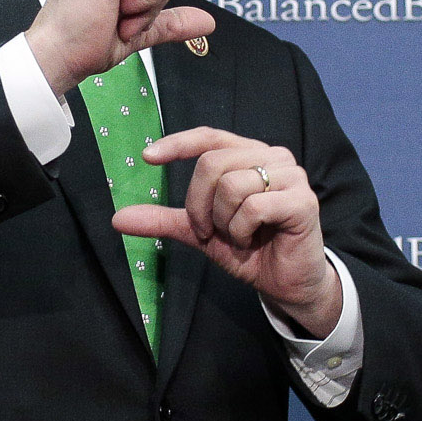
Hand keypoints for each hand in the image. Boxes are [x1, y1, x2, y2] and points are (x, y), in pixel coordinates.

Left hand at [114, 128, 341, 334]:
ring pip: (231, 185)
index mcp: (249, 155)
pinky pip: (253, 207)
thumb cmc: (249, 250)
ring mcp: (291, 176)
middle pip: (212, 164)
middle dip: (198, 205)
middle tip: (208, 232)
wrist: (285, 283)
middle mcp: (273, 157)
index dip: (178, 143)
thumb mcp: (200, 233)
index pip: (209, 137)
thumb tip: (118, 218)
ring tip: (237, 236)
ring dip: (223, 222)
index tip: (147, 156)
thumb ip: (166, 220)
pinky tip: (252, 240)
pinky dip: (242, 230)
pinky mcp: (303, 200)